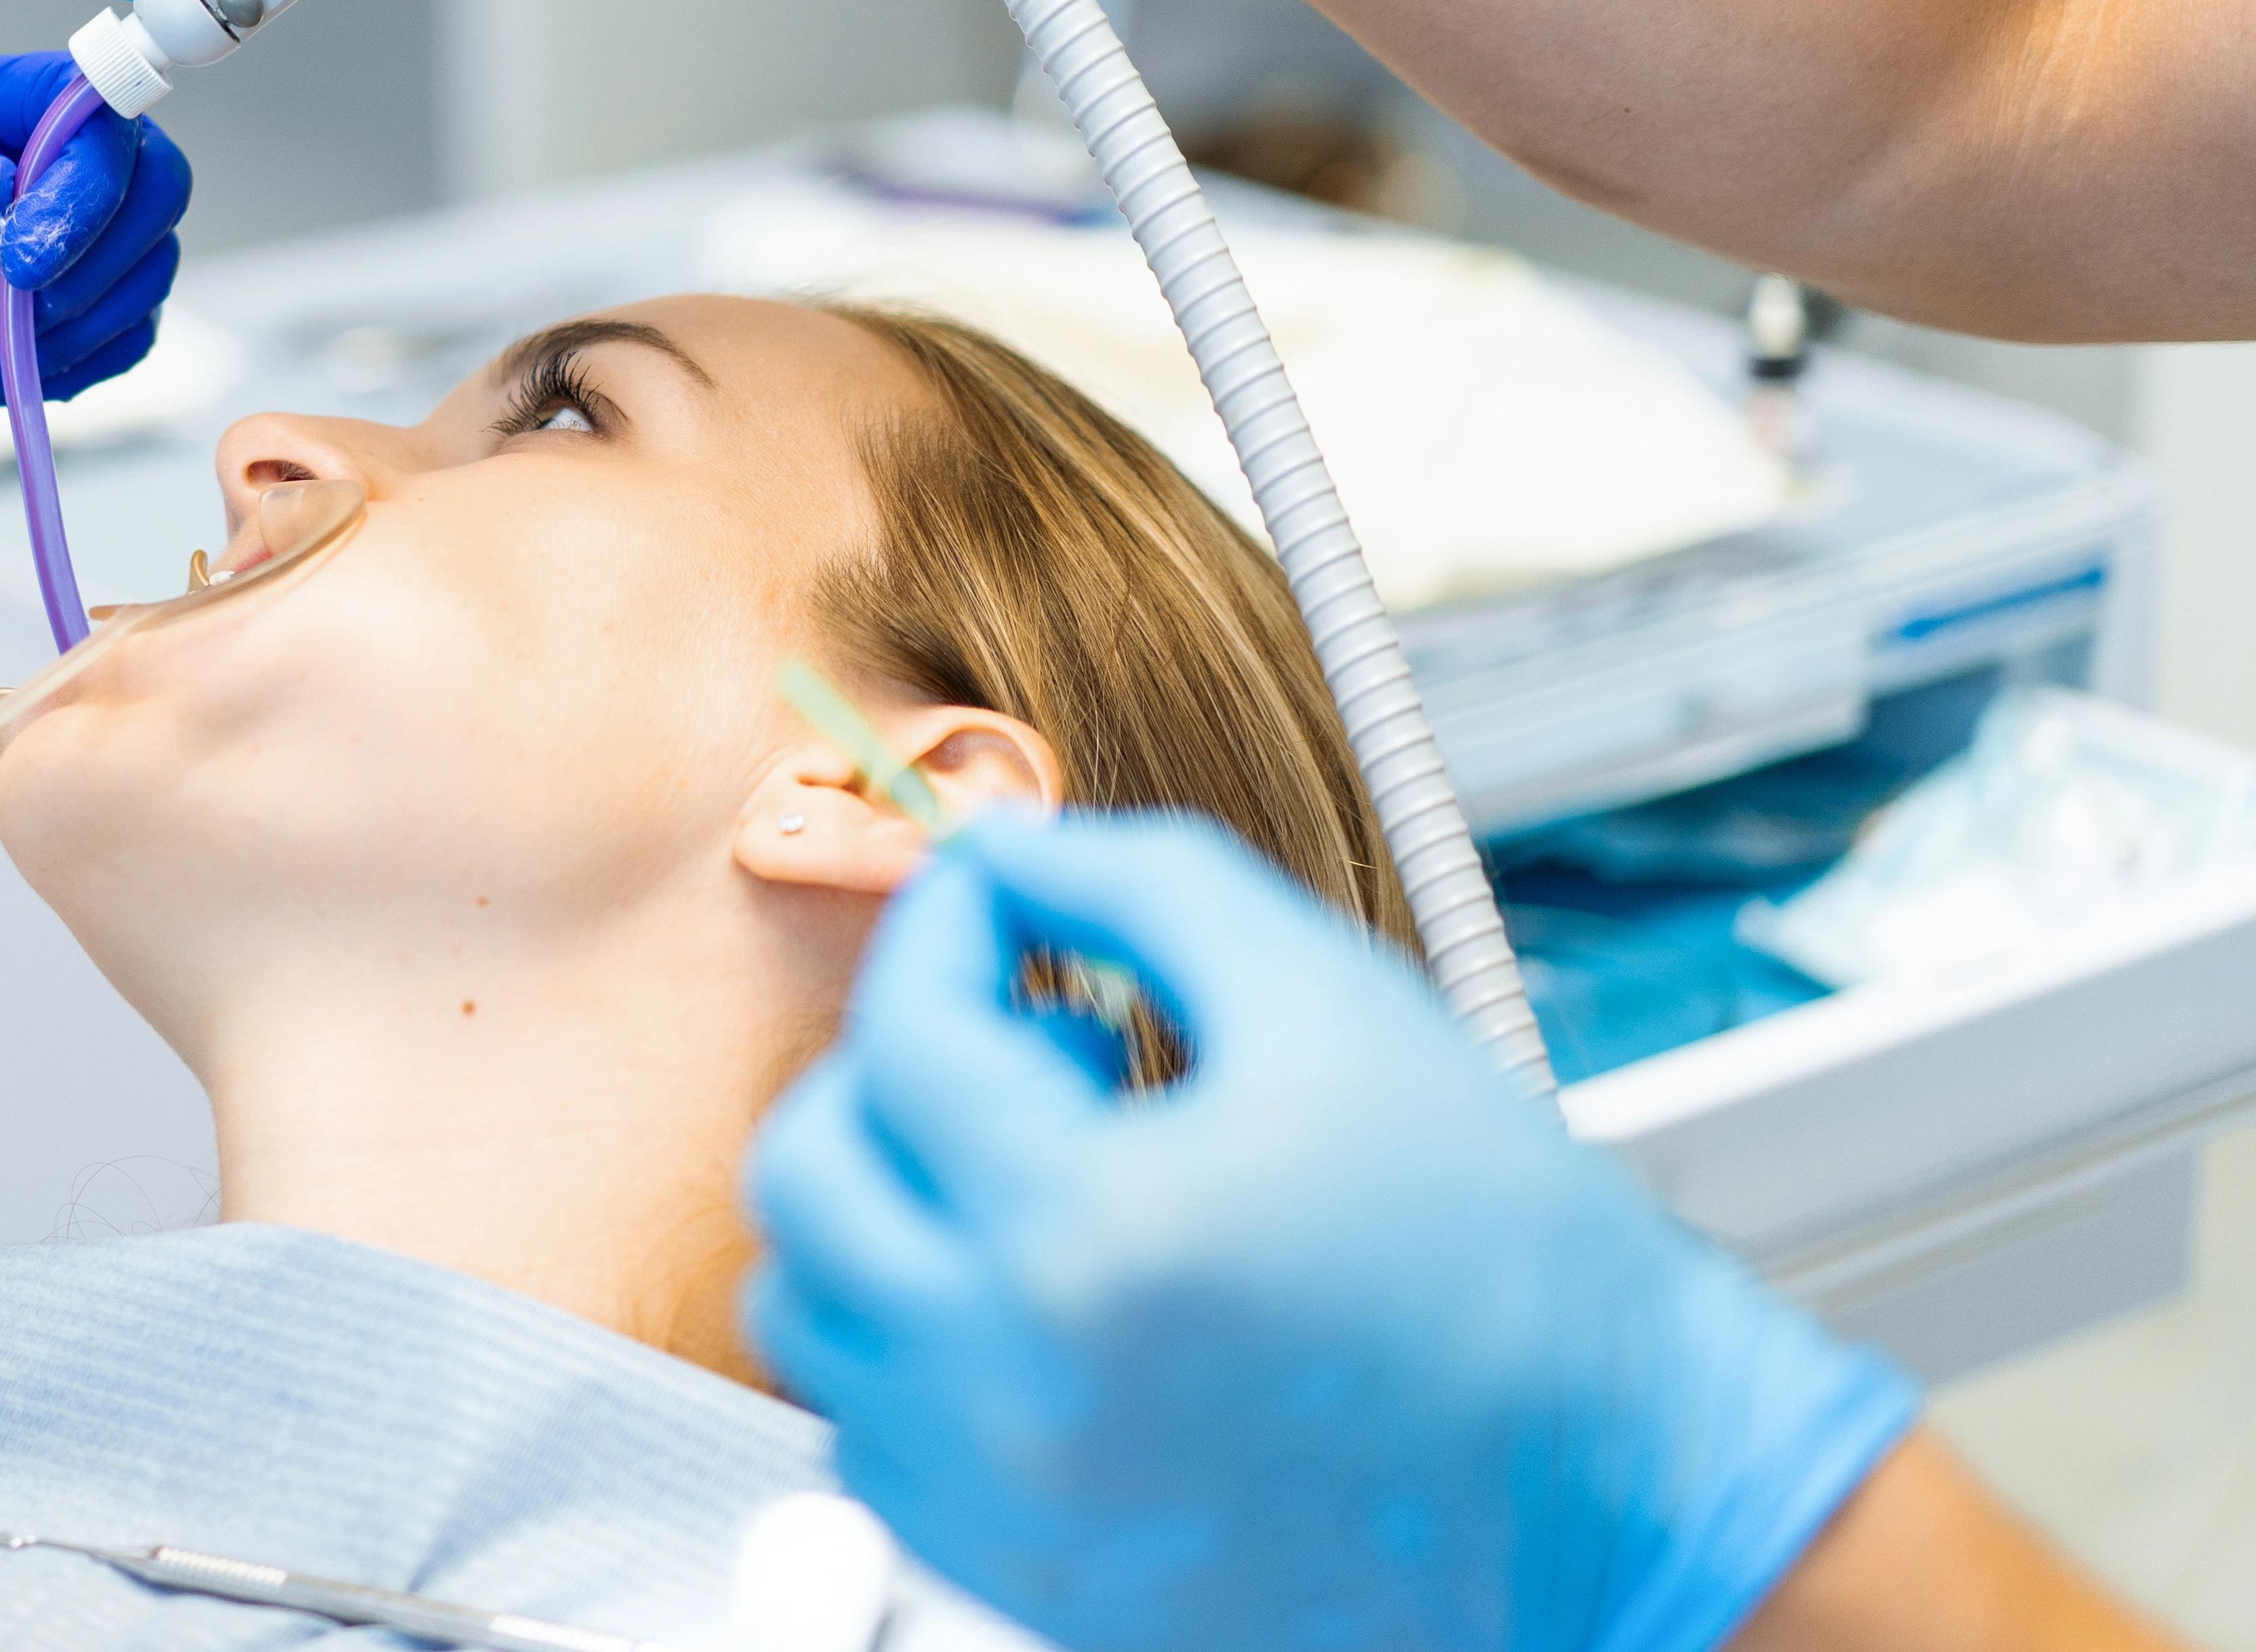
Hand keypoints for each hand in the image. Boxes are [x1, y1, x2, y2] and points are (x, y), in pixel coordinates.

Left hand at [0, 54, 190, 543]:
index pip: (88, 101)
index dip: (86, 175)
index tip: (22, 261)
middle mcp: (41, 159)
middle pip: (152, 181)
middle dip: (80, 268)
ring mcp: (77, 235)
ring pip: (146, 266)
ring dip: (56, 335)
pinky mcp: (87, 307)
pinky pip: (129, 334)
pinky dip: (65, 370)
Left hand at [746, 814, 1918, 1651]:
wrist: (1624, 1483)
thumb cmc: (1508, 1265)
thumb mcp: (1332, 999)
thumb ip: (1140, 882)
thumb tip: (1003, 851)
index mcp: (1089, 1236)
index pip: (904, 1026)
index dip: (946, 924)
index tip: (995, 902)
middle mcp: (1015, 1390)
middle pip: (806, 1172)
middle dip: (895, 1072)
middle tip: (1032, 1053)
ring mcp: (1007, 1506)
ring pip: (810, 1311)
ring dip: (887, 1210)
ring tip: (1044, 1183)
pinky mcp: (1028, 1582)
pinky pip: (872, 1439)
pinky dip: (915, 1346)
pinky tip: (1047, 1301)